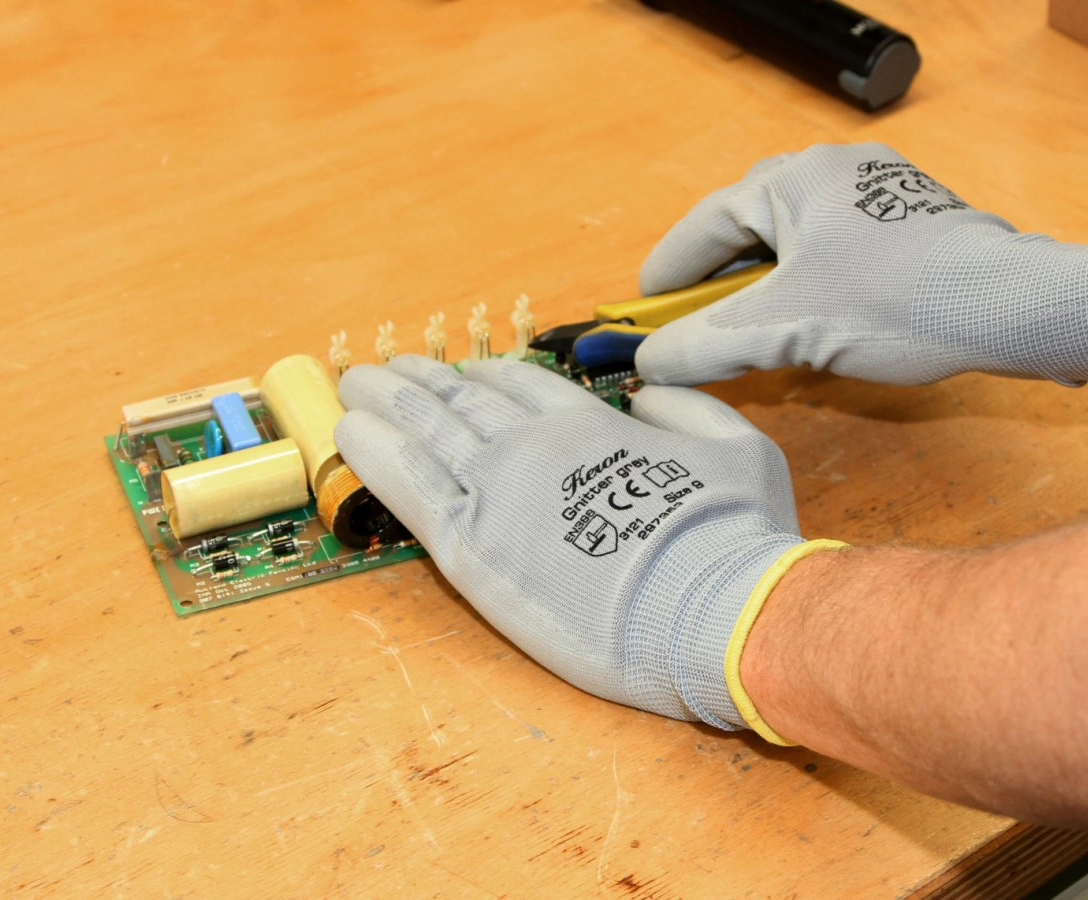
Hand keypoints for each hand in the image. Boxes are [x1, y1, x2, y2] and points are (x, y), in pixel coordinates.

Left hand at [334, 355, 837, 737]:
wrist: (709, 612)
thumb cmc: (733, 540)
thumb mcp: (739, 449)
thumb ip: (688, 410)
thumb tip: (649, 395)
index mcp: (593, 424)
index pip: (523, 385)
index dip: (487, 374)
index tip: (464, 371)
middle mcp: (534, 446)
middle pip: (462, 398)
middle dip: (421, 379)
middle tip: (388, 368)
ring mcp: (496, 491)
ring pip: (425, 431)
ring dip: (386, 402)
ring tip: (356, 386)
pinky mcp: (470, 548)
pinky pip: (405, 487)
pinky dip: (373, 454)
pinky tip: (347, 433)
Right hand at [636, 142, 1087, 388]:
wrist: (1012, 308)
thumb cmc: (899, 302)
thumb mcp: (784, 331)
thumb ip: (704, 345)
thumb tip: (649, 362)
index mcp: (792, 179)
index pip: (704, 226)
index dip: (666, 276)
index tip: (641, 314)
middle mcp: (830, 172)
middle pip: (746, 231)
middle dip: (715, 286)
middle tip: (691, 330)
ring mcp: (873, 194)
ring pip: (791, 245)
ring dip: (761, 291)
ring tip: (748, 337)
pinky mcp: (905, 222)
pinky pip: (832, 252)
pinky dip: (805, 288)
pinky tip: (809, 326)